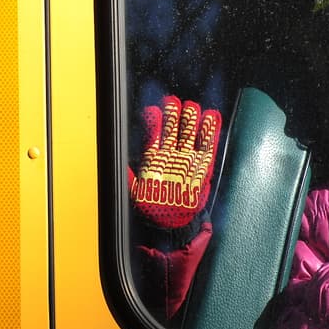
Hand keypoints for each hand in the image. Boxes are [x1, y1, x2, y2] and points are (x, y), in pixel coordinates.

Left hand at [128, 95, 221, 228]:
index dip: (154, 121)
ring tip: (191, 107)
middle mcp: (171, 155)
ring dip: (191, 119)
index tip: (153, 111)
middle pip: (173, 128)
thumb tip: (116, 162)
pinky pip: (208, 146)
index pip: (153, 134)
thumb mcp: (134, 191)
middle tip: (173, 103)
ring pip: (190, 133)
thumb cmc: (152, 209)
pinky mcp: (203, 166)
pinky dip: (211, 131)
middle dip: (173, 115)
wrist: (173, 225)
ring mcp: (187, 159)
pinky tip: (212, 116)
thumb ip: (127, 175)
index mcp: (154, 158)